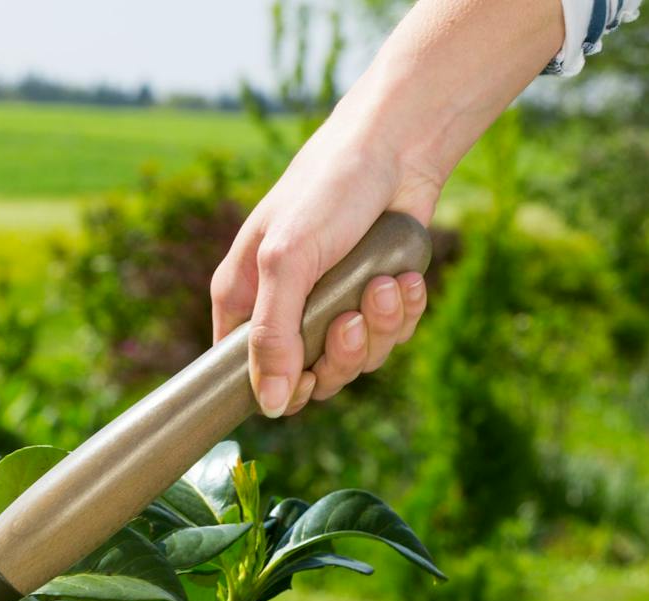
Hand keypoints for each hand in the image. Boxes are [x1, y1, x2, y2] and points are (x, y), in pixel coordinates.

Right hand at [211, 109, 440, 417]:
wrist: (397, 147)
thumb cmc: (327, 191)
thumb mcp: (287, 261)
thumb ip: (273, 335)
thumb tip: (269, 405)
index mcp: (243, 301)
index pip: (247, 376)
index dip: (281, 387)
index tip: (308, 373)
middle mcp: (285, 310)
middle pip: (310, 379)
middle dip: (341, 354)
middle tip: (352, 318)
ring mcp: (332, 307)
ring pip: (355, 361)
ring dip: (379, 328)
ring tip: (386, 284)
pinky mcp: (374, 300)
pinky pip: (389, 336)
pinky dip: (403, 312)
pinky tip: (405, 277)